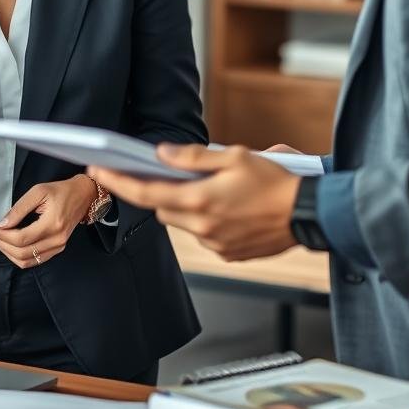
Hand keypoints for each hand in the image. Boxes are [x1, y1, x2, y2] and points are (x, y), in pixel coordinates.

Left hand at [0, 175, 95, 268]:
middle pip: (22, 252)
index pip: (21, 238)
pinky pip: (34, 261)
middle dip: (1, 244)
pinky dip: (18, 256)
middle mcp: (56, 240)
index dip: (1, 235)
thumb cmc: (60, 191)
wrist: (82, 195)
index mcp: (52, 224)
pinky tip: (9, 245)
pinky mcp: (57, 249)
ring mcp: (58, 247)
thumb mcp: (38, 192)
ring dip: (8, 252)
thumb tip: (3, 224)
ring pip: (26, 261)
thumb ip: (19, 209)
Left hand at [88, 144, 301, 260]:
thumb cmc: (277, 182)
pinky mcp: (229, 254)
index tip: (97, 171)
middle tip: (169, 173)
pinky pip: (203, 236)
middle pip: (162, 208)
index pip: (145, 192)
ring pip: (182, 222)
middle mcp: (203, 226)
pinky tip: (226, 207)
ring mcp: (215, 244)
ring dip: (184, 206)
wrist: (311, 215)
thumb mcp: (234, 156)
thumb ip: (193, 157)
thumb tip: (160, 155)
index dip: (118, 182)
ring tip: (209, 189)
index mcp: (200, 200)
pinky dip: (205, 221)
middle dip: (161, 191)